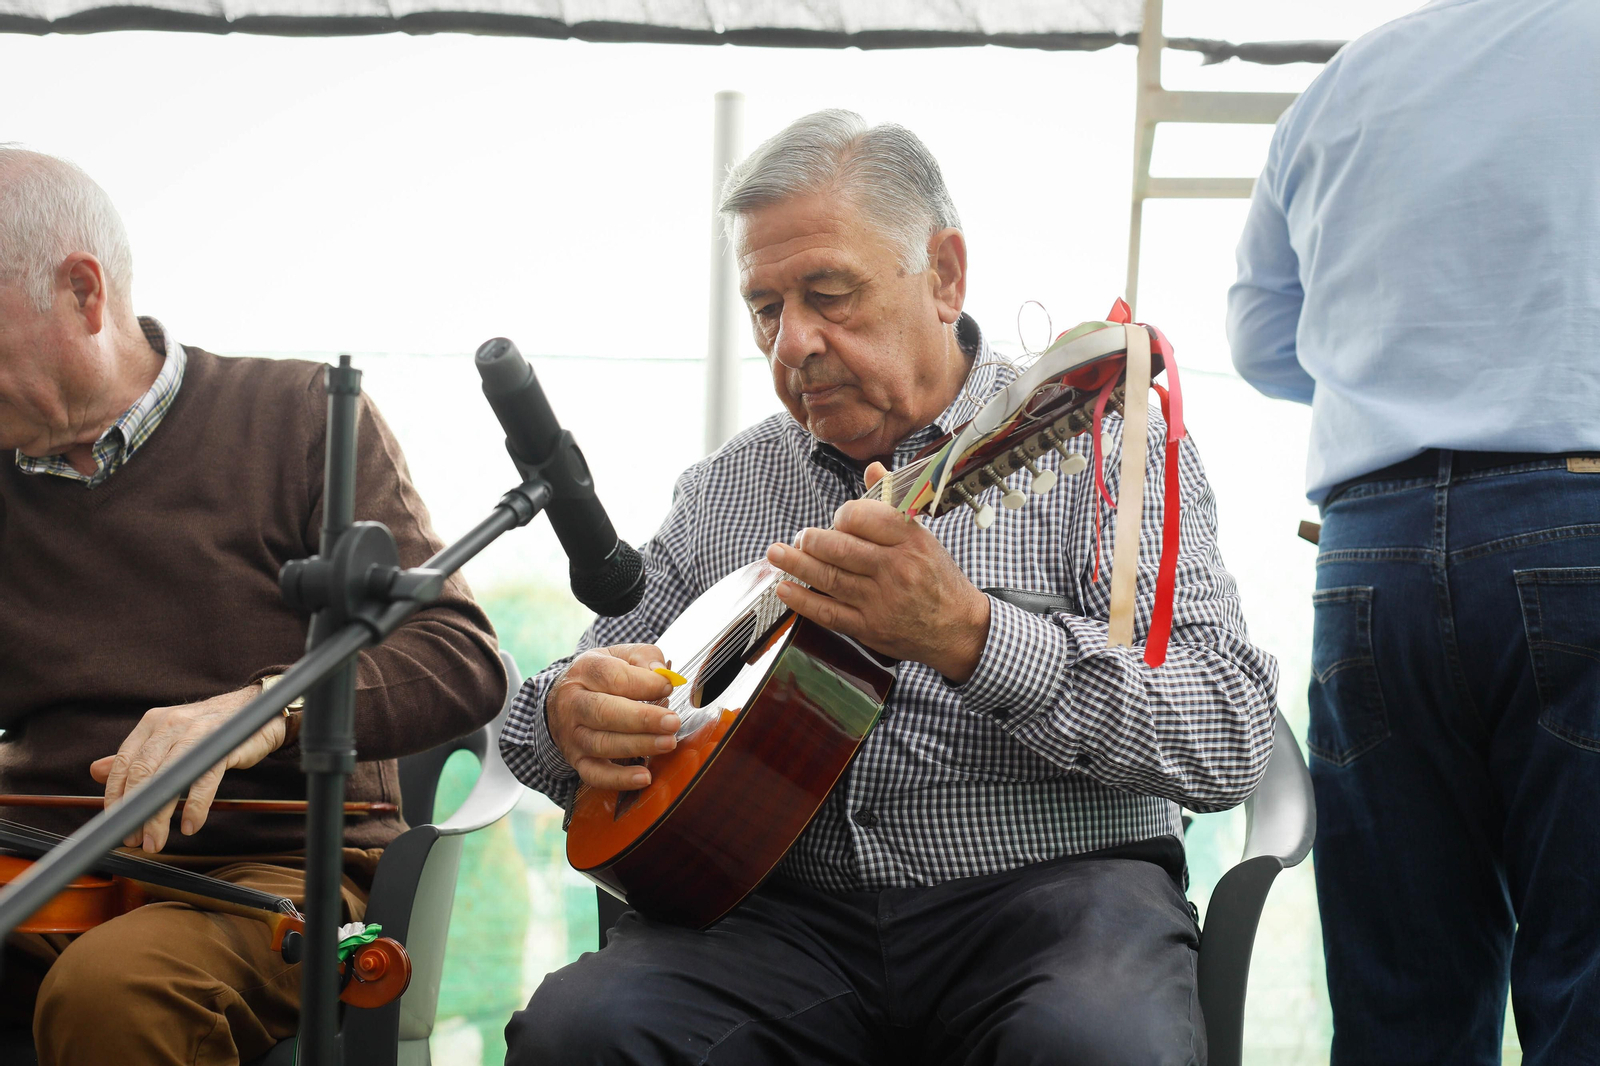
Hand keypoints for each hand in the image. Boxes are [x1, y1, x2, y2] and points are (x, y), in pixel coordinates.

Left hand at [90, 685, 287, 853]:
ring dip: (159, 817)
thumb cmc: (211, 730)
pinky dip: (194, 807)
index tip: (115, 823)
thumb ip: (135, 756)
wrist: (257, 711)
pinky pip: (203, 781)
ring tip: (156, 841)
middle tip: (135, 839)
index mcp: (153, 723)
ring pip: (168, 780)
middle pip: (143, 774)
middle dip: (135, 813)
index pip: (124, 763)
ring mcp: (197, 734)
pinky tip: (190, 825)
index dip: (116, 797)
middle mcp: (171, 724)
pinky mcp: (222, 746)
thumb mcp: (169, 738)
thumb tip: (96, 771)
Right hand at [546, 644, 678, 789]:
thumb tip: (662, 673)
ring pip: (602, 743)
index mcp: (585, 670)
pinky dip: (619, 779)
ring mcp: (573, 734)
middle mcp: (573, 702)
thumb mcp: (620, 655)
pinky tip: (644, 777)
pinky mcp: (576, 759)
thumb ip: (644, 657)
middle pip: (604, 712)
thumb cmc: (602, 676)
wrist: (563, 699)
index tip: (668, 687)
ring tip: (668, 743)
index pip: (611, 676)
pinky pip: (594, 774)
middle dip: (642, 719)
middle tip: (672, 722)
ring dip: (638, 746)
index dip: (643, 683)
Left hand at [765, 462, 991, 682]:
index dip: (843, 515)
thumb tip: (872, 468)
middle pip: (840, 548)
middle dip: (811, 540)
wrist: (958, 628)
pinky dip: (803, 600)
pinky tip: (784, 588)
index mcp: (910, 540)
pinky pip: (829, 612)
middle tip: (799, 537)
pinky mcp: (869, 627)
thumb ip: (893, 503)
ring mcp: (880, 600)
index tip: (838, 519)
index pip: (863, 517)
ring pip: (829, 578)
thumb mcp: (923, 536)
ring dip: (796, 564)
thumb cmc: (936, 577)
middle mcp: (895, 569)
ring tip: (776, 553)